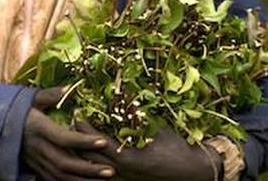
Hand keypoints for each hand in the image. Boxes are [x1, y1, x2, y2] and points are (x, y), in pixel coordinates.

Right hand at [22, 87, 114, 180]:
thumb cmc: (16, 111)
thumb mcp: (30, 99)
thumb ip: (50, 95)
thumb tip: (70, 87)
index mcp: (38, 128)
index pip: (63, 138)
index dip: (84, 141)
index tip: (103, 141)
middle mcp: (37, 148)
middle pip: (65, 163)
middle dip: (89, 169)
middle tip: (111, 171)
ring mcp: (35, 161)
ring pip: (60, 176)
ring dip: (83, 180)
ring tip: (104, 179)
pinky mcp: (34, 169)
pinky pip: (53, 180)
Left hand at [75, 123, 223, 180]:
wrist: (192, 171)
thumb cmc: (176, 147)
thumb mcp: (155, 128)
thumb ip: (135, 115)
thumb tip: (120, 94)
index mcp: (126, 157)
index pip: (95, 140)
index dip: (84, 125)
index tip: (78, 110)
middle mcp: (120, 171)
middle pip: (88, 155)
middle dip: (78, 138)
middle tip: (74, 120)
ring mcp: (123, 178)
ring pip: (94, 165)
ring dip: (85, 149)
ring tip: (79, 133)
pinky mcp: (127, 180)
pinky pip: (104, 170)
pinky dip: (96, 159)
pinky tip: (95, 148)